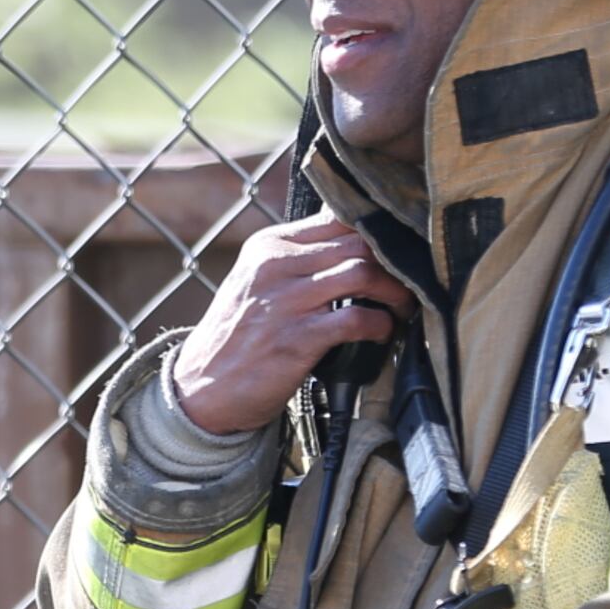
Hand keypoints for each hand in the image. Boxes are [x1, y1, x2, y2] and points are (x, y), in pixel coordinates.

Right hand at [169, 214, 413, 437]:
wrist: (200, 391)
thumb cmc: (239, 339)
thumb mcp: (257, 284)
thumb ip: (297, 261)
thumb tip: (357, 245)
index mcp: (268, 246)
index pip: (339, 218)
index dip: (379, 233)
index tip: (396, 254)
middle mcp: (274, 266)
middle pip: (358, 242)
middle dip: (393, 263)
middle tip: (408, 284)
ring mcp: (284, 302)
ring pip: (363, 272)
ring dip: (394, 292)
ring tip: (401, 309)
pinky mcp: (296, 339)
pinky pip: (356, 318)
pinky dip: (380, 325)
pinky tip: (383, 334)